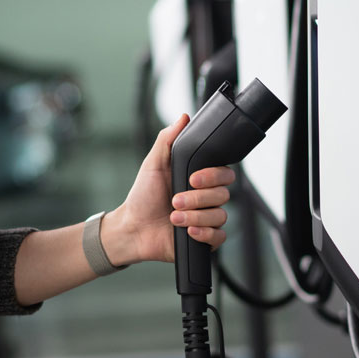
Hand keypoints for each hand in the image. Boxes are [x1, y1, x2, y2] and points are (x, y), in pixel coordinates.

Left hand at [106, 114, 237, 264]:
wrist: (133, 228)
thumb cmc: (143, 197)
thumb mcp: (153, 164)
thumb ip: (167, 139)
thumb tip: (183, 118)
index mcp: (200, 179)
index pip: (225, 173)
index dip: (213, 175)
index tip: (193, 178)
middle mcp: (206, 198)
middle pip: (224, 194)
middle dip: (198, 198)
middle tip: (175, 200)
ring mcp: (207, 219)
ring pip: (220, 216)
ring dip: (195, 216)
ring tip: (174, 217)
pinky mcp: (205, 240)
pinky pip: (219, 237)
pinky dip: (204, 234)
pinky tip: (188, 231)